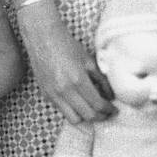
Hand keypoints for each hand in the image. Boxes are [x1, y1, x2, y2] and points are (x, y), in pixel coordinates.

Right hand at [19, 5, 113, 124]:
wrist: (43, 38)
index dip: (108, 110)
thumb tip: (111, 96)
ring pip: (74, 119)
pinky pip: (63, 111)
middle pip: (87, 116)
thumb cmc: (67, 46)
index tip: (114, 109)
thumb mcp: (89, 60)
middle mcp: (65, 90)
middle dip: (101, 117)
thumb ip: (101, 79)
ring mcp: (53, 94)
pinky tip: (80, 105)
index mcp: (78, 80)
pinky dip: (74, 111)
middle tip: (107, 113)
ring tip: (94, 112)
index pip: (97, 105)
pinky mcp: (46, 94)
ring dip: (86, 118)